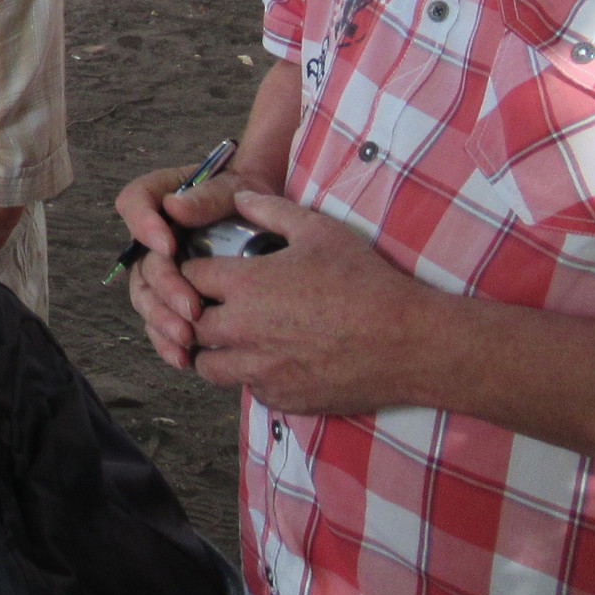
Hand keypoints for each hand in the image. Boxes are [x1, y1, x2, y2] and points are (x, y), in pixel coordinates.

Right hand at [115, 161, 248, 370]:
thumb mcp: (230, 187)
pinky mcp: (171, 295)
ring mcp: (159, 268)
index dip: (143, 227)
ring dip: (162, 322)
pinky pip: (159, 320)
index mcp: (155, 199)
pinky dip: (167, 341)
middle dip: (165, 290)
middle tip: (191, 308)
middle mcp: (150, 237)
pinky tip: (183, 358)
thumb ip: (205, 197)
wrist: (260, 215)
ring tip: (187, 340)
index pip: (133, 205)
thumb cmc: (243, 190)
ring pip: (146, 297)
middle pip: (141, 264)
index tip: (167, 247)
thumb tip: (175, 207)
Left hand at [183, 191, 431, 414]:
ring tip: (234, 339)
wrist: (407, 342)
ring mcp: (259, 368)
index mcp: (245, 284)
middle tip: (214, 306)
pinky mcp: (280, 397)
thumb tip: (240, 197)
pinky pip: (247, 388)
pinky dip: (250, 376)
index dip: (192, 271)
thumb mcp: (319, 231)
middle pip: (188, 324)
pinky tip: (270, 361)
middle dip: (194, 313)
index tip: (204, 271)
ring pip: (208, 365)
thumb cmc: (365, 281)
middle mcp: (242, 329)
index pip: (187, 276)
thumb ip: (271, 210)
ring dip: (214, 351)